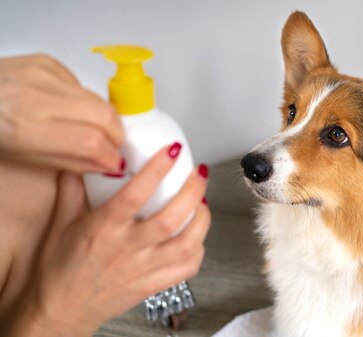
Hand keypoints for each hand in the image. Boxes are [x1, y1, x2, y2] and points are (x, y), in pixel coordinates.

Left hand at [0, 53, 123, 172]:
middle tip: (113, 146)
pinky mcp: (46, 61)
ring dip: (103, 118)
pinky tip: (67, 108)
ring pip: (98, 99)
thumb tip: (107, 163)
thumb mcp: (22, 157)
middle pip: (104, 115)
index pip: (89, 141)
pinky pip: (81, 85)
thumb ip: (71, 161)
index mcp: (23, 128)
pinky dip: (83, 101)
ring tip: (92, 129)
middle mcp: (34, 97)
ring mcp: (41, 74)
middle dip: (117, 134)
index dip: (110, 155)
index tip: (115, 163)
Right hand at [7, 144, 210, 335]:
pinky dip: (198, 249)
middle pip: (170, 219)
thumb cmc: (61, 269)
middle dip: (193, 191)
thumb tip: (84, 159)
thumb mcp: (62, 222)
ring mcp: (145, 268)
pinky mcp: (154, 285)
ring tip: (202, 202)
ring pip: (186, 243)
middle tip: (198, 172)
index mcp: (104, 229)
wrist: (61, 311)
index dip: (157, 170)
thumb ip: (73, 187)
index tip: (171, 150)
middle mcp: (128, 248)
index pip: (134, 195)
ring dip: (202, 219)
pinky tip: (196, 235)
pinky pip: (187, 268)